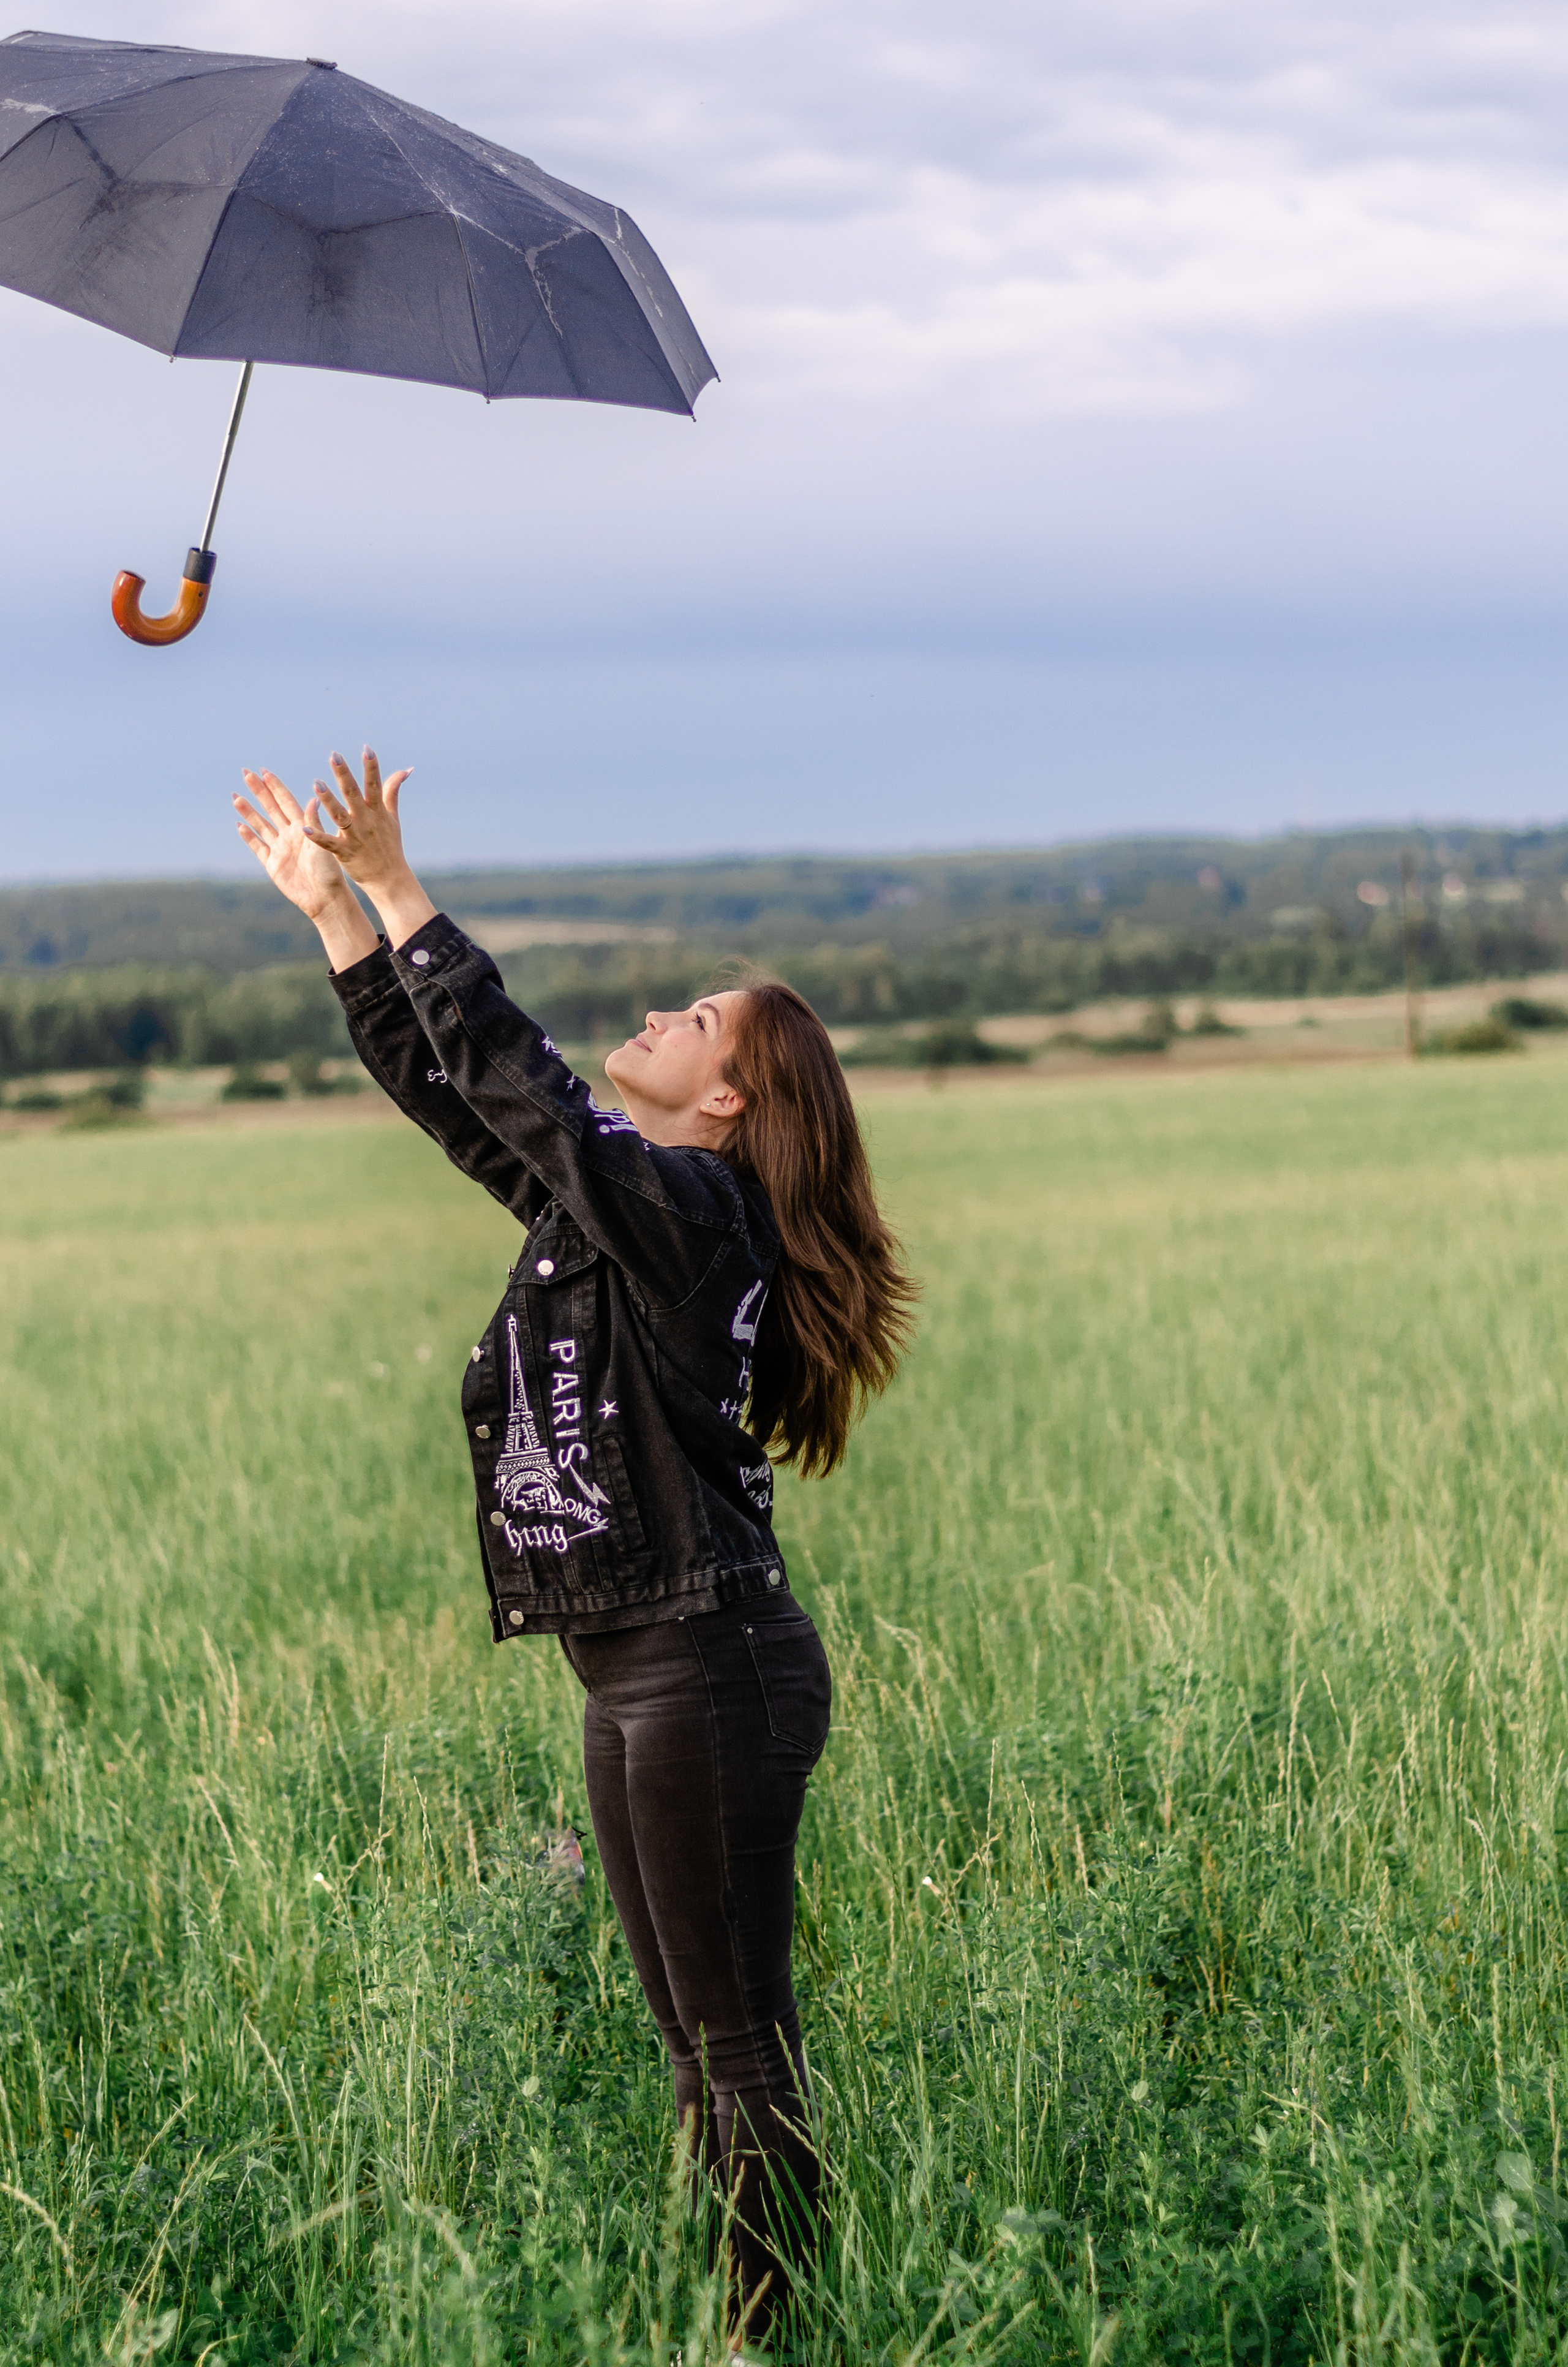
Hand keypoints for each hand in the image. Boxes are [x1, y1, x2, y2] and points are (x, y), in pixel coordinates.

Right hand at [234, 770, 354, 921]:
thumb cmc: (329, 872)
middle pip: (270, 808)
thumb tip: (314, 797)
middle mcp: (290, 835)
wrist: (324, 898)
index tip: (264, 771)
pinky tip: (239, 825)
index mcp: (303, 828)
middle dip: (258, 791)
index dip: (275, 787)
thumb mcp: (323, 844)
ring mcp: (279, 849)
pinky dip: (248, 836)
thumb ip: (314, 822)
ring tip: (236, 797)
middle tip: (246, 774)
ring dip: (248, 811)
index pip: (286, 802)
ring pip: (261, 825)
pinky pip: (258, 847)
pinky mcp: (272, 865)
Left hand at [305, 748, 412, 895]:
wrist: (389, 878)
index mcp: (376, 811)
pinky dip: (317, 836)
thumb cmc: (389, 845)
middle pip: (353, 794)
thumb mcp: (392, 817)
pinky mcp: (345, 853)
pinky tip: (305, 828)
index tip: (367, 749)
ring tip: (316, 784)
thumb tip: (405, 769)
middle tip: (334, 756)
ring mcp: (355, 837)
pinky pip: (329, 843)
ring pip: (340, 816)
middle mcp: (365, 821)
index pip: (374, 785)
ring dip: (328, 800)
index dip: (371, 767)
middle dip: (344, 774)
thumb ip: (393, 791)